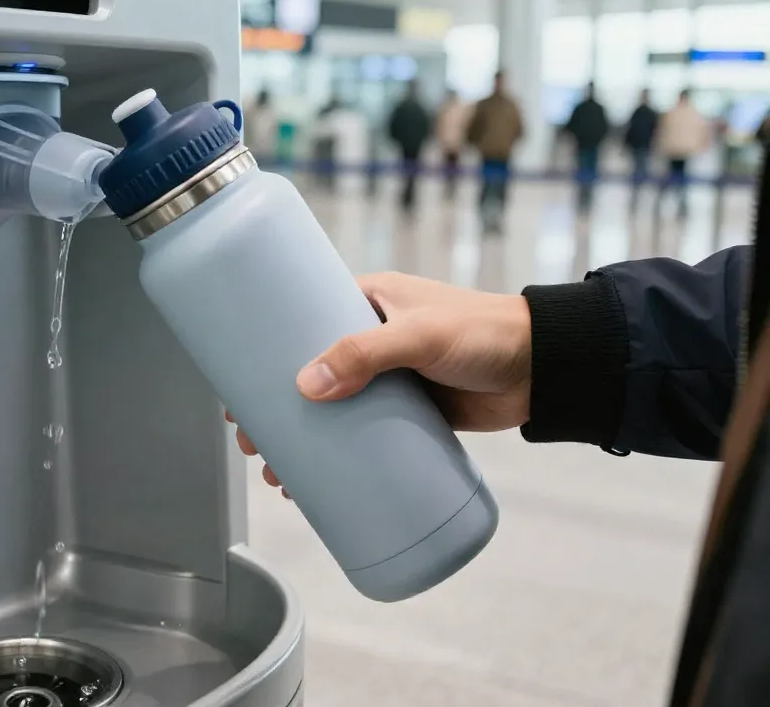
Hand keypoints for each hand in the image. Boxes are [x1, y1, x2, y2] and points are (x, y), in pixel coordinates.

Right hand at [228, 272, 531, 498]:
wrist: (545, 368)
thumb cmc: (485, 332)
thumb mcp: (419, 334)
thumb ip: (365, 353)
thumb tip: (307, 384)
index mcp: (367, 301)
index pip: (301, 324)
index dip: (267, 356)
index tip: (239, 390)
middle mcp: (371, 338)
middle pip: (308, 375)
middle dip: (275, 410)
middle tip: (252, 443)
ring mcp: (389, 378)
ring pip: (332, 411)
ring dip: (302, 441)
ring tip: (280, 475)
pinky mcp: (410, 413)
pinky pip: (363, 435)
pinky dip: (340, 457)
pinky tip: (319, 482)